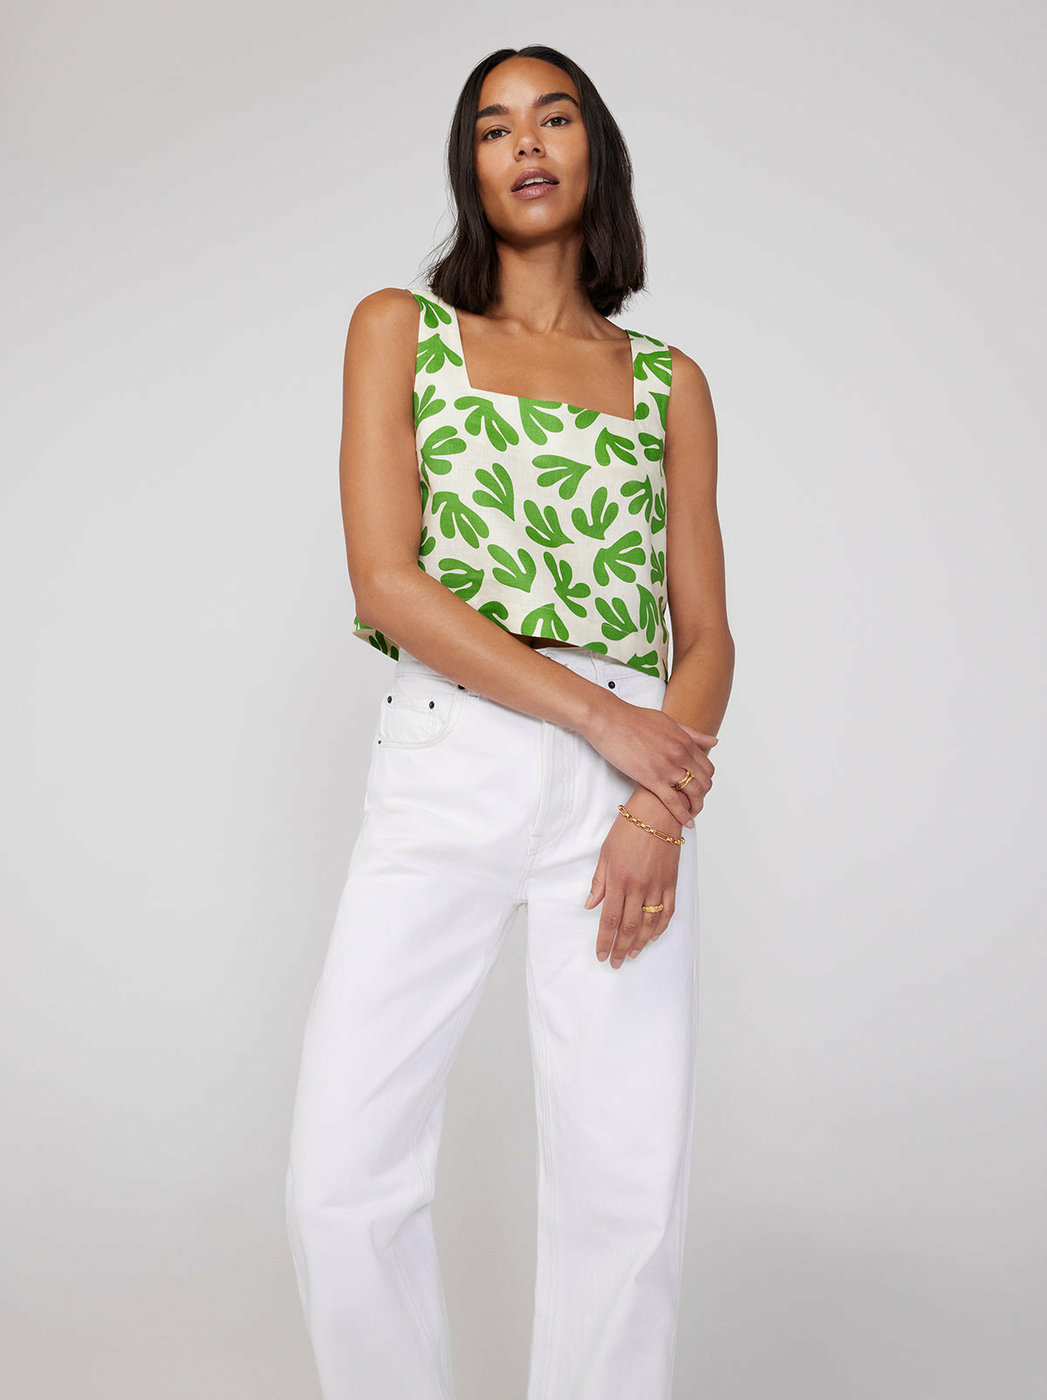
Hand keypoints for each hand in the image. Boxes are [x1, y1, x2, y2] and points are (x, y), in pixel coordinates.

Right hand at [582, 694, 716, 829]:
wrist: (609, 720)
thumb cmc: (634, 719)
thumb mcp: (668, 722)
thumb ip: (692, 734)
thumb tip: (714, 742)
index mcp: (685, 741)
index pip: (707, 766)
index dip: (705, 780)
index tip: (700, 788)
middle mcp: (680, 754)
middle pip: (704, 782)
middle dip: (702, 796)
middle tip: (695, 803)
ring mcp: (666, 767)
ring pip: (693, 793)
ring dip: (696, 807)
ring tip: (692, 815)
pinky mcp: (651, 778)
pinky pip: (673, 802)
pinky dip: (682, 815)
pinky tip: (687, 823)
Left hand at [584, 785, 683, 967]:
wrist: (658, 813)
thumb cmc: (629, 828)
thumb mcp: (606, 852)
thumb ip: (599, 881)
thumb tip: (590, 905)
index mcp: (618, 879)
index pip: (609, 919)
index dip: (605, 941)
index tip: (601, 955)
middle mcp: (638, 886)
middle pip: (627, 926)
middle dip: (620, 948)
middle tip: (615, 962)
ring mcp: (656, 886)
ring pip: (648, 924)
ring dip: (639, 943)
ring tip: (631, 954)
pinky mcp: (671, 883)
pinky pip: (667, 911)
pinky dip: (660, 927)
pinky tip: (652, 937)